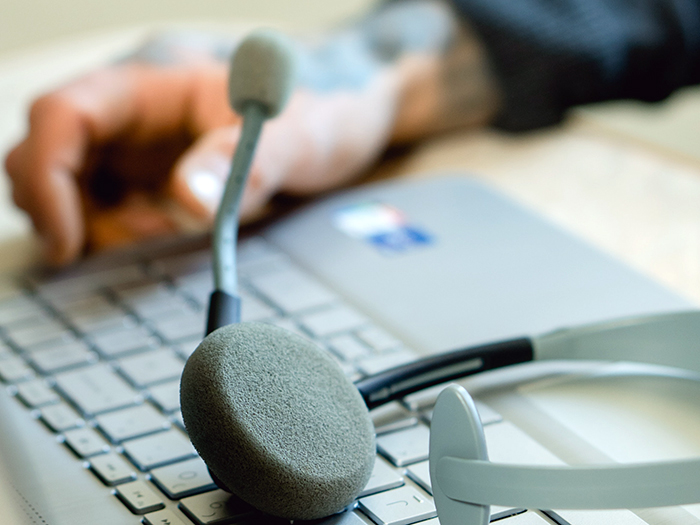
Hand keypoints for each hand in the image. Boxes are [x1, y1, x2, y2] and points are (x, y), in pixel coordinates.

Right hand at [4, 1, 497, 265]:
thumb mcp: (297, 137)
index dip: (47, 175)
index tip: (69, 238)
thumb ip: (247, 162)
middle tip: (121, 247)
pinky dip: (116, 236)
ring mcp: (133, 148)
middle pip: (46, 156)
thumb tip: (189, 200)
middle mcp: (130, 116)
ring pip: (67, 191)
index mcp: (152, 87)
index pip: (62, 114)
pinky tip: (167, 236)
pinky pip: (100, 212)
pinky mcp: (144, 179)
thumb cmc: (320, 117)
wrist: (341, 127)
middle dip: (64, 211)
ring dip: (97, 229)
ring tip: (166, 235)